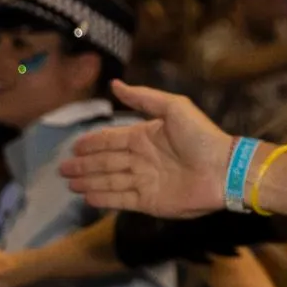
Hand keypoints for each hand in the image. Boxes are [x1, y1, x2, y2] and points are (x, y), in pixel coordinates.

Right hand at [58, 80, 235, 216]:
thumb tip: (114, 84)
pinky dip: (104, 198)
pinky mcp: (150, 202)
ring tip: (70, 183)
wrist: (224, 170)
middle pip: (106, 162)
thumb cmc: (201, 137)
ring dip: (90, 182)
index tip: (74, 147)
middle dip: (84, 165)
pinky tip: (87, 197)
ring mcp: (145, 182)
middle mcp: (142, 159)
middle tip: (63, 169)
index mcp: (146, 137)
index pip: (111, 140)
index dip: (92, 143)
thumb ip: (143, 98)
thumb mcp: (174, 108)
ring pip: (110, 181)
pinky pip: (121, 199)